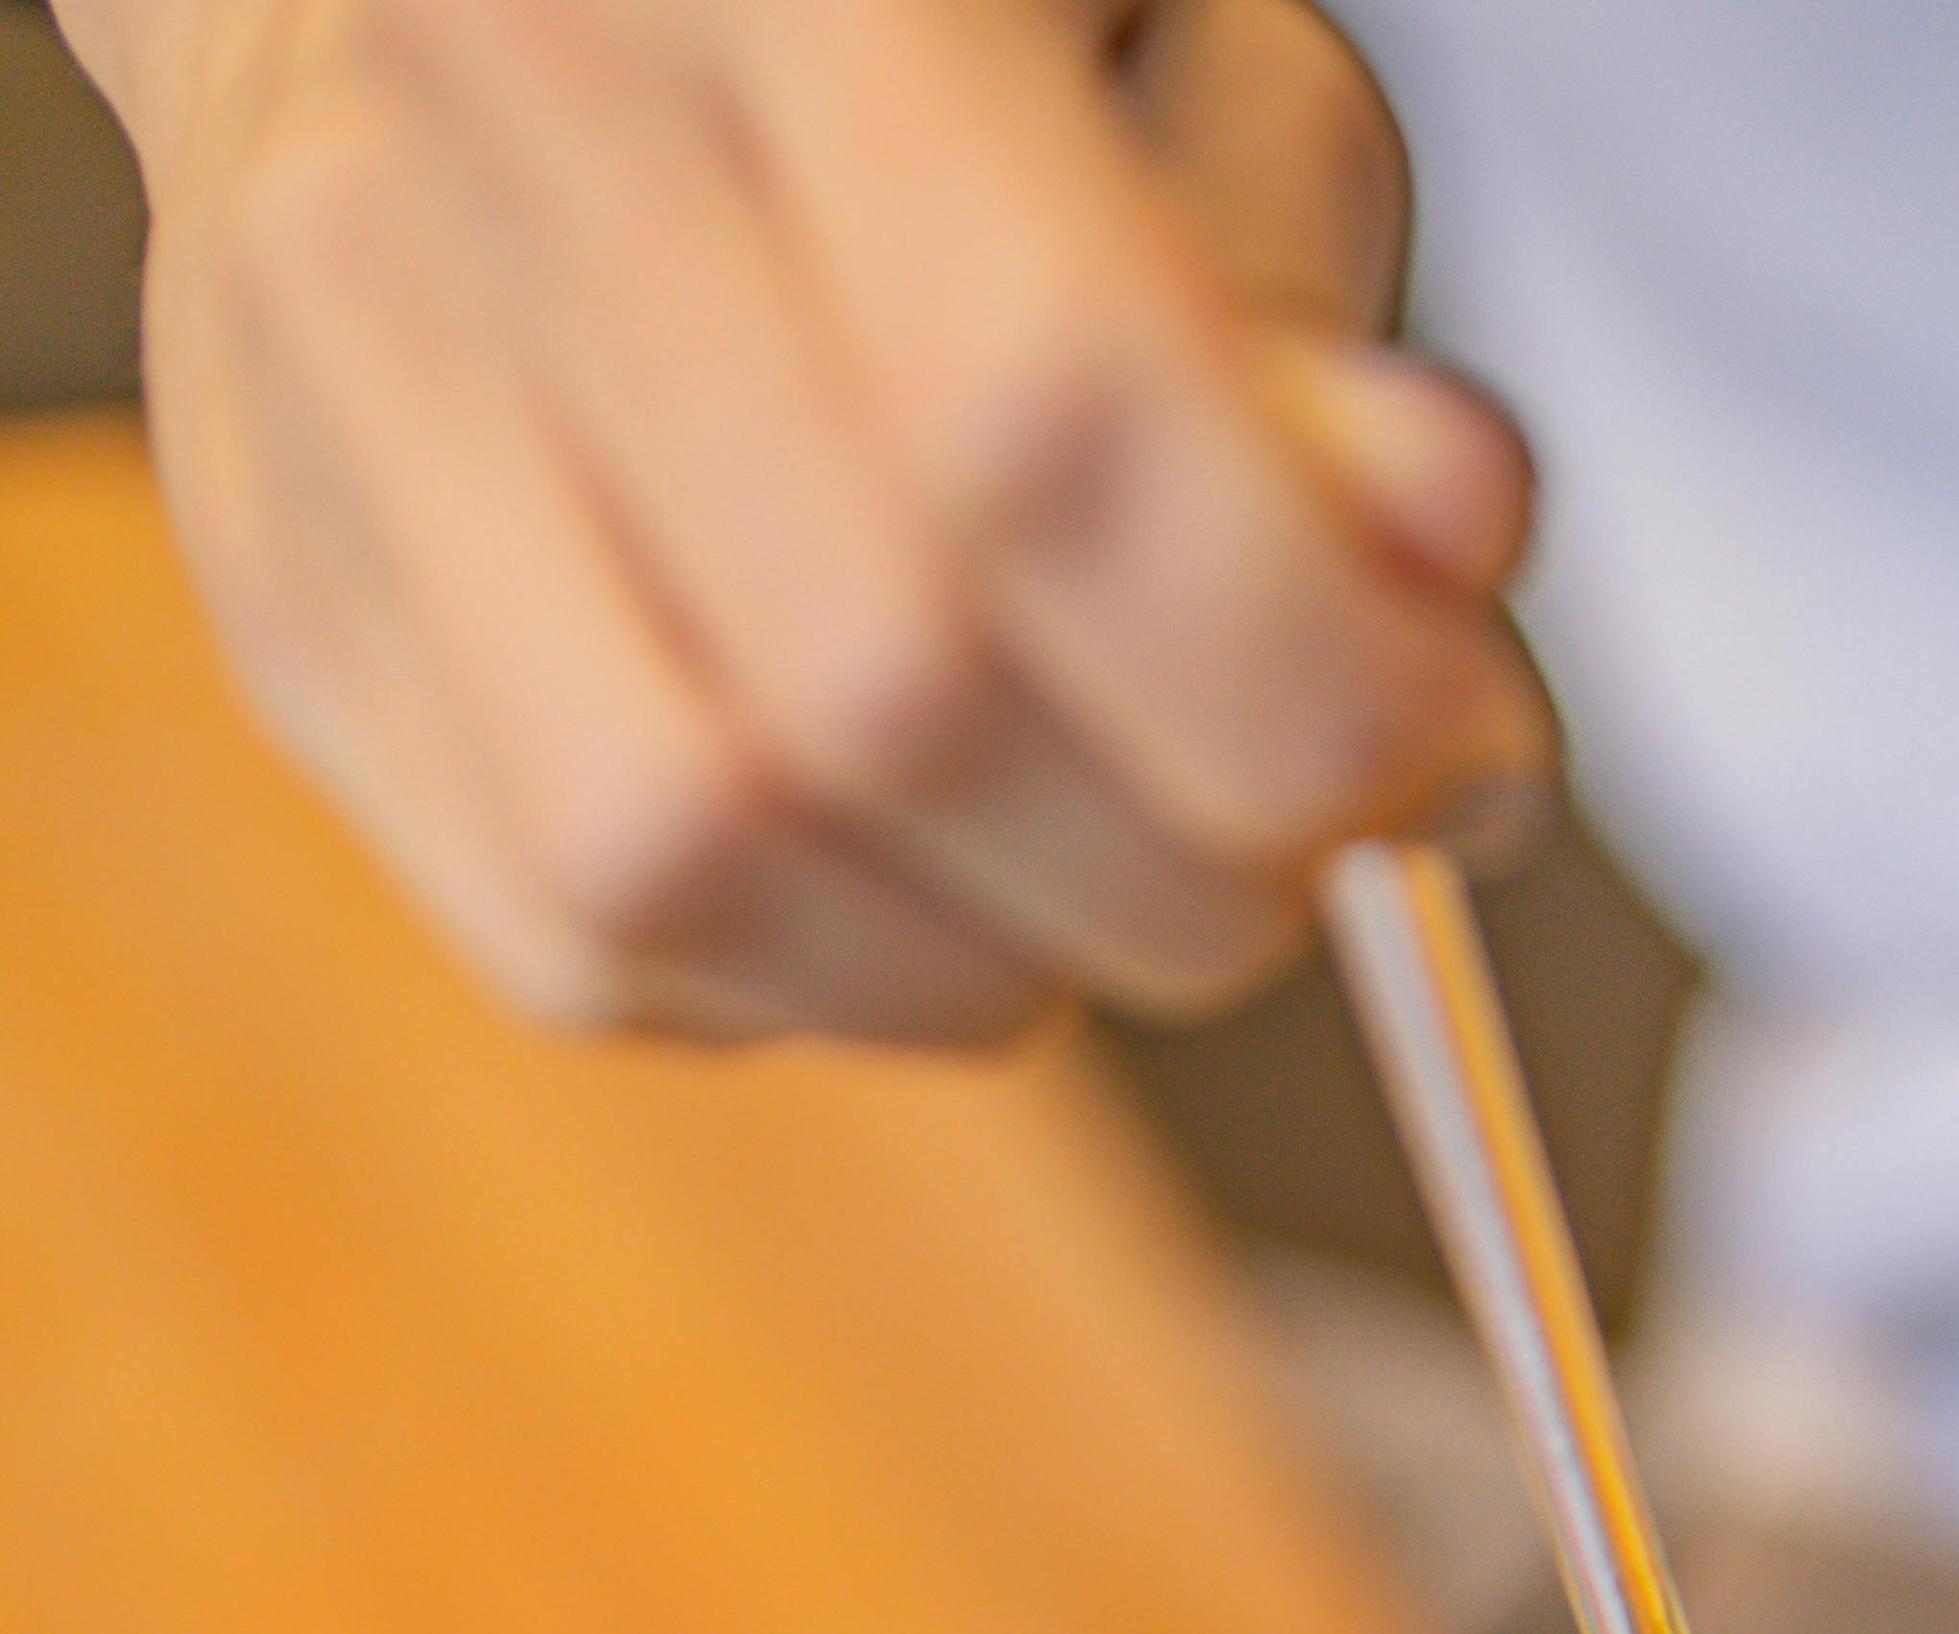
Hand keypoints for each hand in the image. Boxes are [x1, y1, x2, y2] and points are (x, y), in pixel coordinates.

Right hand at [75, 0, 1547, 1041]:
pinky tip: (904, 874)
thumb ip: (1297, 307)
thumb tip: (1438, 548)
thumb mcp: (1166, 54)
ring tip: (1105, 869)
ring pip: (709, 852)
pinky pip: (587, 936)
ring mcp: (338, 373)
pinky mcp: (282, 593)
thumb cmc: (878, 30)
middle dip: (1186, 861)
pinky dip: (812, 982)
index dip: (1298, 680)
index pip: (1047, 420)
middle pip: (891, 683)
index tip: (1447, 752)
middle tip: (1296, 836)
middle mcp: (504, 126)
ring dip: (996, 962)